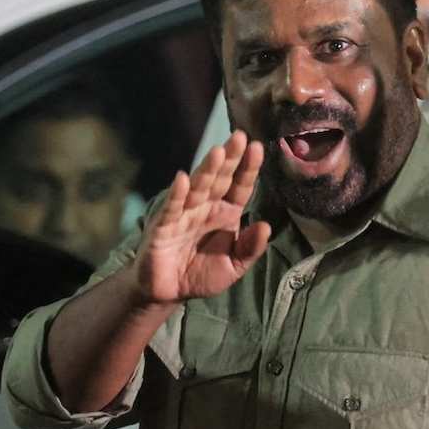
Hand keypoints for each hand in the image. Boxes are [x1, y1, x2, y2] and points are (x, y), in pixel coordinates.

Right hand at [132, 130, 269, 302]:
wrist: (169, 292)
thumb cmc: (201, 273)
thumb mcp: (233, 266)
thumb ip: (250, 248)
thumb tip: (266, 226)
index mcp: (226, 212)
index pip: (240, 186)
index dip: (248, 168)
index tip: (258, 148)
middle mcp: (206, 207)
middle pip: (220, 179)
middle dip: (229, 158)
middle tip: (240, 136)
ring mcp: (184, 214)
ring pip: (198, 188)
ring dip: (207, 170)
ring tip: (218, 151)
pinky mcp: (163, 226)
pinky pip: (172, 208)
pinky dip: (177, 194)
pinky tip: (183, 179)